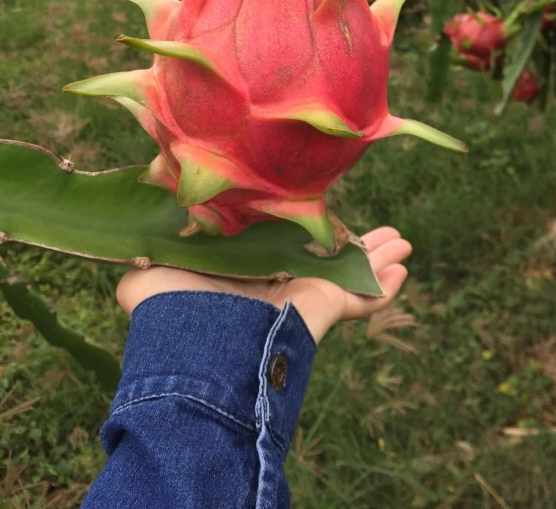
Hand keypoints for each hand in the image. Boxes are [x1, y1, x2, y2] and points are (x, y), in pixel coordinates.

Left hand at [117, 226, 410, 343]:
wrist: (194, 347)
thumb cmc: (170, 306)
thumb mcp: (151, 270)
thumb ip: (154, 248)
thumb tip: (151, 225)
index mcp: (244, 269)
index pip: (283, 242)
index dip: (306, 225)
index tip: (322, 209)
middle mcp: (277, 280)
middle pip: (328, 257)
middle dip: (357, 244)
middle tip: (383, 230)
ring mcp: (302, 295)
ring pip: (351, 273)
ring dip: (379, 257)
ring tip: (404, 243)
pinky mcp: (320, 308)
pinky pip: (359, 299)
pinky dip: (382, 288)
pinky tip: (402, 271)